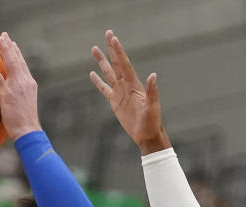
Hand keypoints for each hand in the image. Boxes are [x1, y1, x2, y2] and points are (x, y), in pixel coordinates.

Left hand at [0, 32, 42, 139]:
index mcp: (30, 84)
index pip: (23, 65)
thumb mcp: (25, 106)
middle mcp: (25, 82)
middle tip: (4, 35)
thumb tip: (12, 96)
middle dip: (10, 47)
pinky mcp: (8, 94)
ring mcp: (16, 87)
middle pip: (17, 60)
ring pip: (10, 64)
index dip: (18, 54)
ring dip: (4, 50)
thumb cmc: (26, 123)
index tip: (13, 45)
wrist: (29, 131)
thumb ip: (19, 96)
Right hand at [90, 30, 169, 154]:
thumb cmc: (152, 121)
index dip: (118, 51)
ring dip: (102, 61)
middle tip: (108, 33)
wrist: (146, 135)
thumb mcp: (153, 106)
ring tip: (94, 49)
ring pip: (109, 73)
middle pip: (117, 63)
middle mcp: (127, 85)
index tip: (113, 38)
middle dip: (111, 49)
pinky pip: (104, 89)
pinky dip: (98, 81)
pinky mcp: (115, 102)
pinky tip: (92, 74)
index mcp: (134, 84)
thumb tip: (153, 75)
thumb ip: (152, 91)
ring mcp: (120, 93)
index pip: (124, 64)